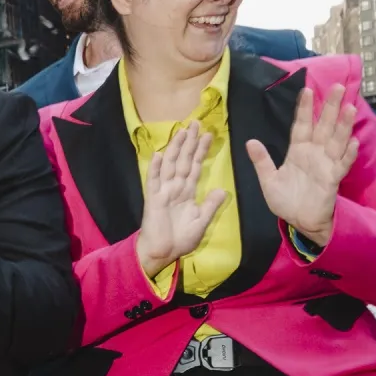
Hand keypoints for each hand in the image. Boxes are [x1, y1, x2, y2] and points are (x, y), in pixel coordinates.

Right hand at [136, 120, 228, 278]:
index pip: (194, 166)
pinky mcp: (153, 199)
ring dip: (175, 148)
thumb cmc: (180, 239)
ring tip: (181, 131)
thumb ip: (210, 205)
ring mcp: (162, 192)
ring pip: (169, 165)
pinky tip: (158, 154)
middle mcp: (174, 188)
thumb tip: (222, 190)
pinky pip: (153, 181)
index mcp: (186, 192)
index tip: (208, 135)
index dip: (200, 151)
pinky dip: (155, 168)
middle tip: (195, 123)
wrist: (163, 252)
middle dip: (189, 142)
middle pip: (182, 160)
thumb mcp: (201, 221)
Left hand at [247, 84, 356, 248]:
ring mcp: (325, 164)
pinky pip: (341, 164)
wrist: (298, 221)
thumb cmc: (285, 199)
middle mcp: (314, 153)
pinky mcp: (332, 179)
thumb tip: (250, 142)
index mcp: (298, 151)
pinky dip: (347, 154)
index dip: (304, 109)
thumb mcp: (268, 179)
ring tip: (348, 107)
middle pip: (323, 126)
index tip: (306, 90)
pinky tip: (352, 142)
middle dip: (329, 107)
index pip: (302, 125)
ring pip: (336, 140)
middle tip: (336, 87)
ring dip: (342, 125)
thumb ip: (261, 161)